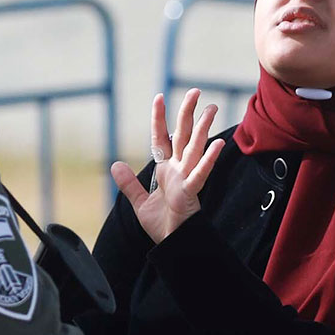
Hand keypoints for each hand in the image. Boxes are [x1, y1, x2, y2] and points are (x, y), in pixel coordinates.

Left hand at [111, 89, 224, 243]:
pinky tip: (218, 143)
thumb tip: (116, 164)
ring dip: (203, 128)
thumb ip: (128, 183)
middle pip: (183, 135)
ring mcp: (186, 178)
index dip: (159, 118)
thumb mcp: (139, 202)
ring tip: (212, 109)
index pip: (161, 137)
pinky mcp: (191, 191)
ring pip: (195, 148)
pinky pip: (200, 173)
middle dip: (188, 113)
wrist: (172, 243)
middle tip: (196, 91)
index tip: (159, 97)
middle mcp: (178, 169)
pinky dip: (208, 159)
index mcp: (166, 169)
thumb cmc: (162, 224)